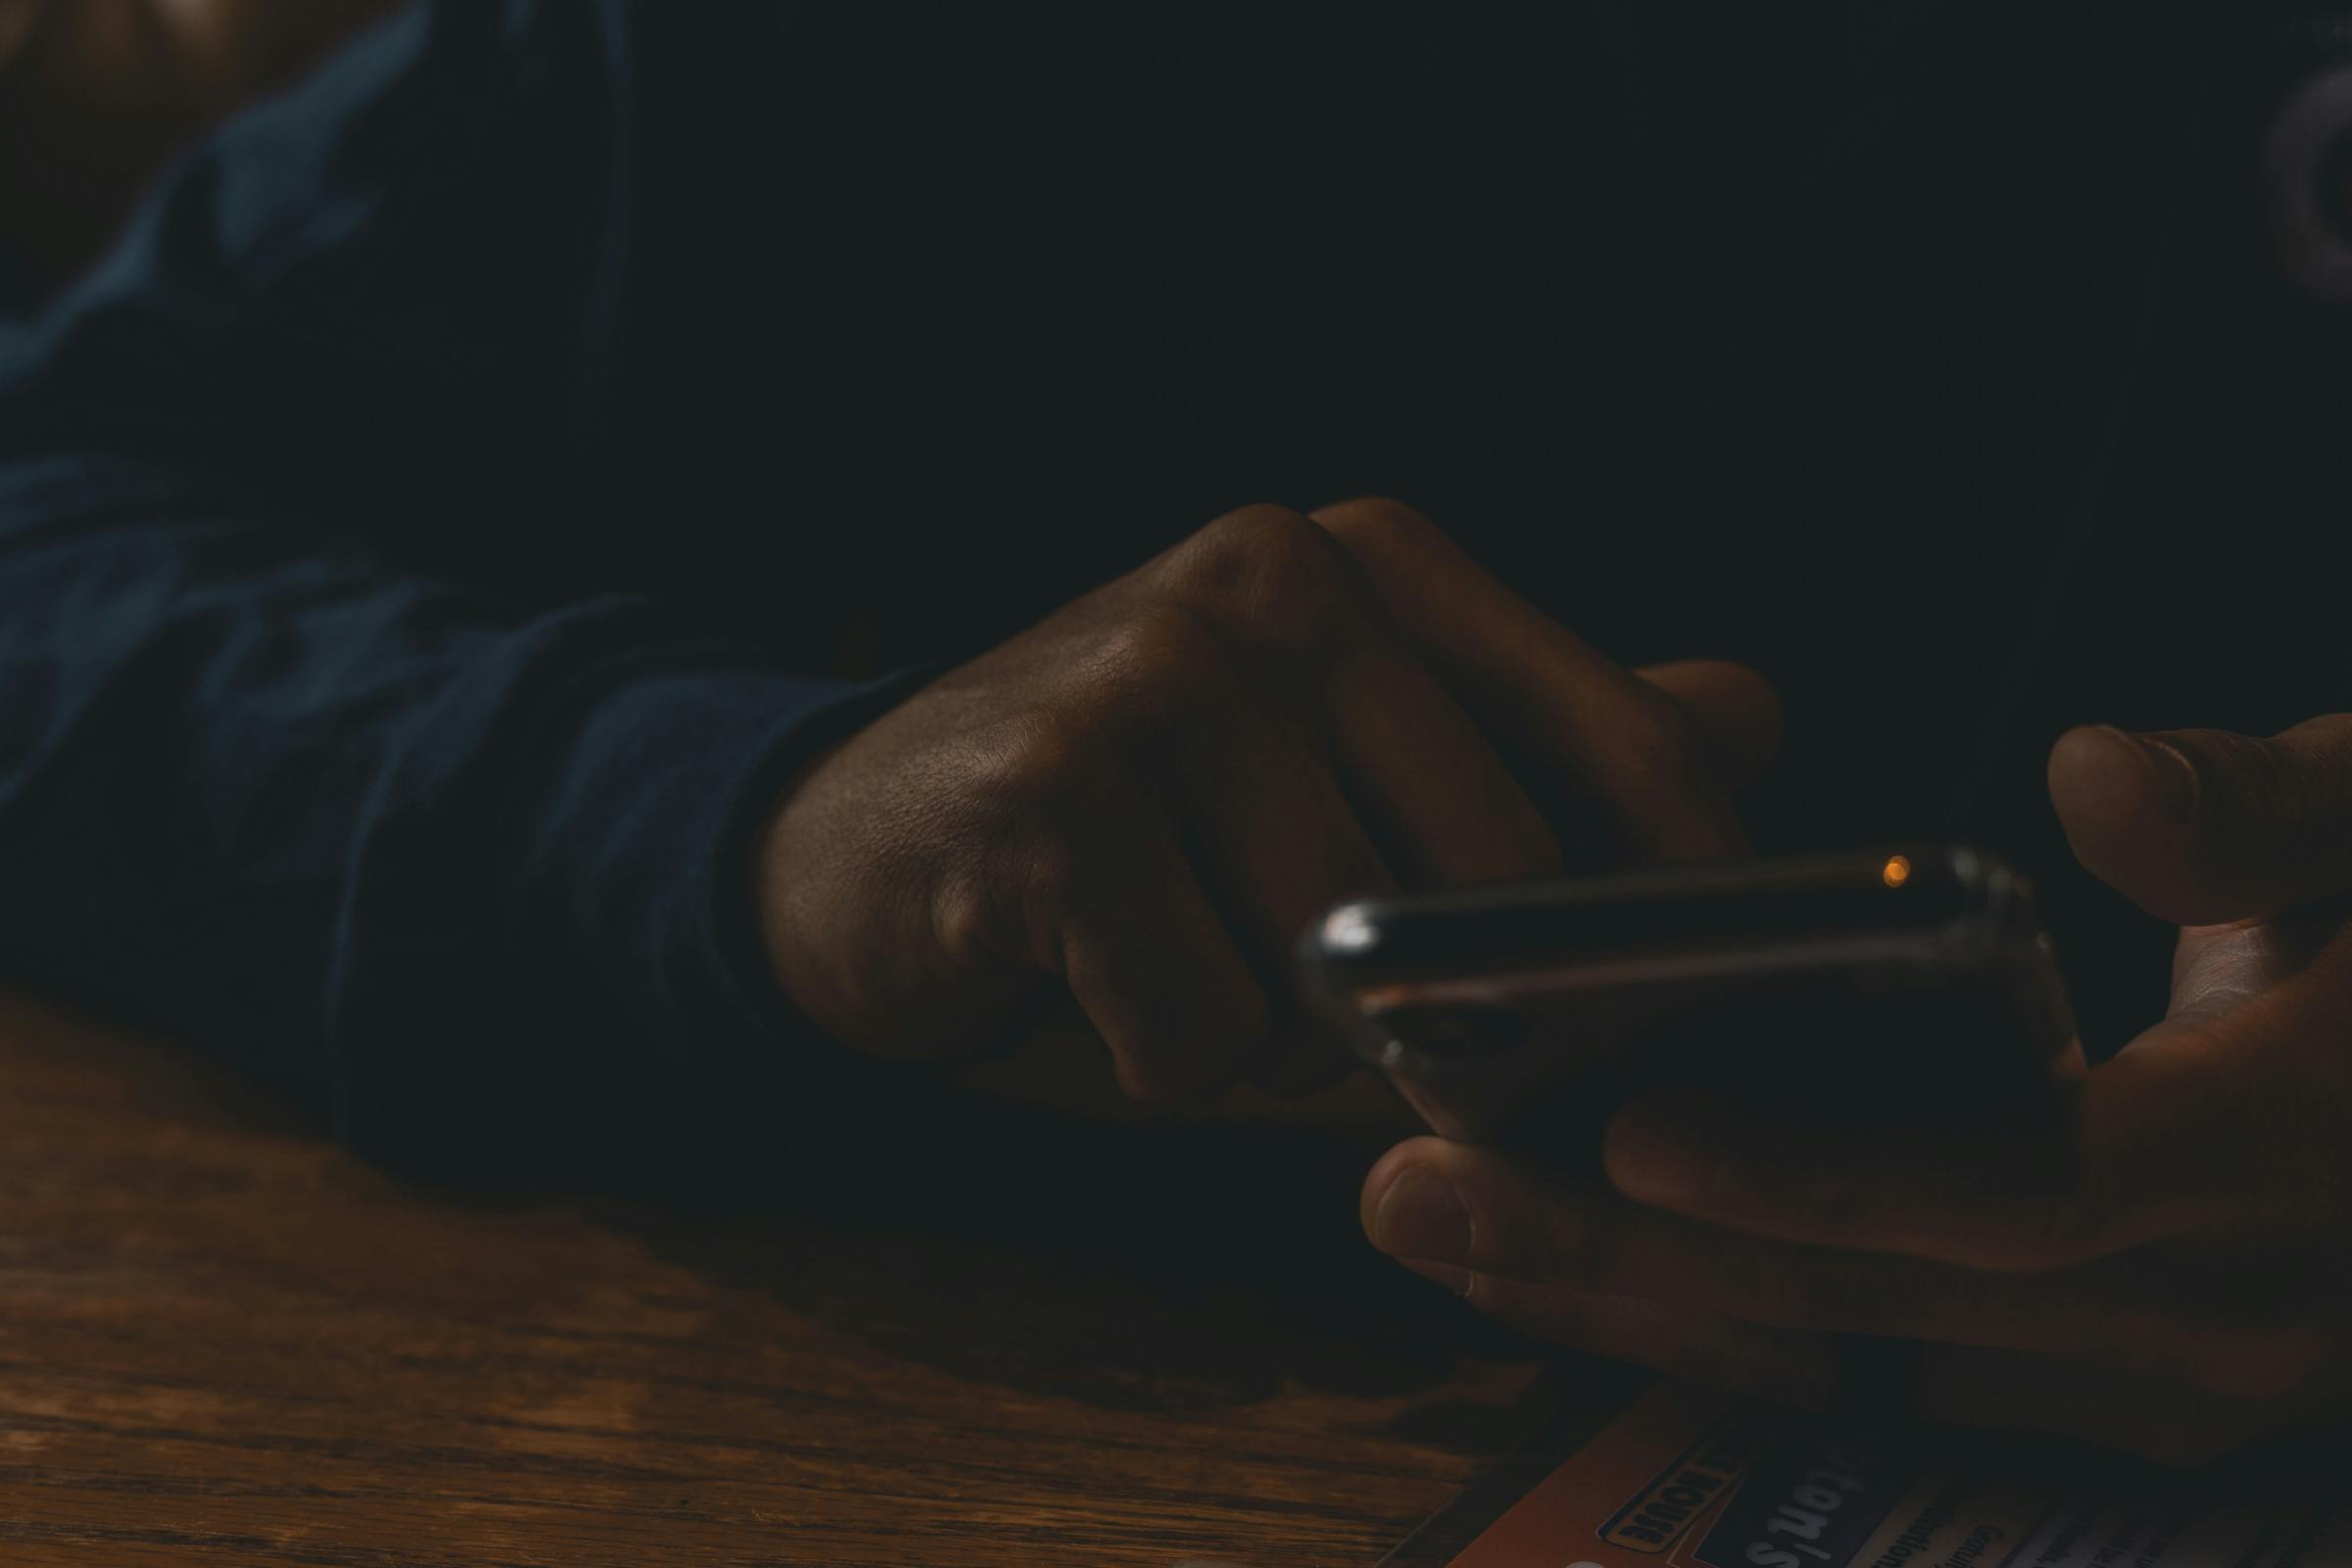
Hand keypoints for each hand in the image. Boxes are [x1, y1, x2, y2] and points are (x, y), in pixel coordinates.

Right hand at [760, 499, 1777, 1099]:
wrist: (871, 840)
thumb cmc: (1143, 811)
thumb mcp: (1342, 745)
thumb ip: (1535, 735)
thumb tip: (1754, 718)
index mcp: (1377, 563)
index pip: (1627, 748)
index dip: (1687, 910)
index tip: (1695, 1019)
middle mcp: (1278, 581)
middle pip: (1498, 889)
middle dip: (1461, 1017)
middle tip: (1382, 1046)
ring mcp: (1160, 676)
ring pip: (1345, 977)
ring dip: (1291, 1040)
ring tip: (1202, 966)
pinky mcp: (1052, 796)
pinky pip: (1204, 1031)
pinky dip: (1173, 1061)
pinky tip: (1106, 983)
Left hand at [1362, 715, 2351, 1464]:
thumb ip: (2254, 814)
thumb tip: (2095, 784)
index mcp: (2277, 1150)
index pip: (2019, 1180)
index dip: (1821, 1168)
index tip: (1629, 1120)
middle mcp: (2215, 1311)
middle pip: (1885, 1304)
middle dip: (1634, 1253)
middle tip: (1420, 1187)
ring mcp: (2161, 1380)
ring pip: (1862, 1367)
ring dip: (1641, 1306)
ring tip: (1447, 1231)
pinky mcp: (2108, 1391)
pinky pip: (1889, 1383)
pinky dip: (1727, 1329)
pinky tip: (1577, 1271)